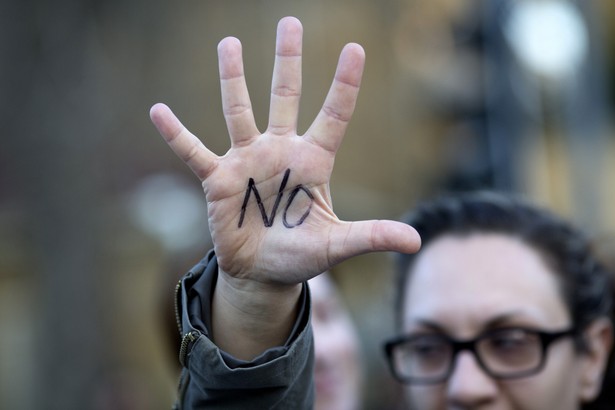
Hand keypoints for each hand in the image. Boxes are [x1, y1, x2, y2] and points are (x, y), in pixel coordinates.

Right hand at [150, 16, 419, 357]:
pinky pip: (194, 152)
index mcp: (314, 161)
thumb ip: (372, 236)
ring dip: (233, 78)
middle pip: (285, 96)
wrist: (263, 273)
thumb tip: (416, 241)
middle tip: (290, 21)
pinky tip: (158, 111)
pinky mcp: (218, 180)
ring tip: (228, 42)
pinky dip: (176, 134)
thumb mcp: (338, 245)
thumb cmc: (302, 254)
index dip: (344, 83)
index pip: (334, 115)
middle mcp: (280, 151)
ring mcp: (247, 161)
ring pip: (239, 111)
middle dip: (287, 60)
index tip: (355, 49)